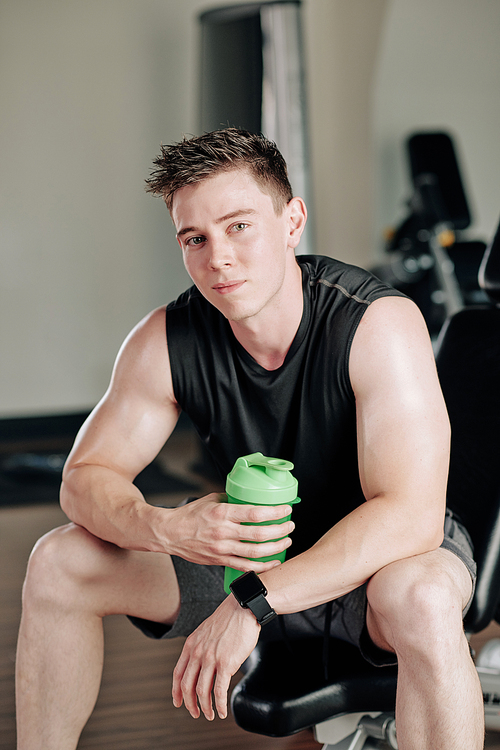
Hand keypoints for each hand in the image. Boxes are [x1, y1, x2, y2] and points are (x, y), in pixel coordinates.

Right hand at [163, 493, 294, 571]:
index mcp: (222, 513)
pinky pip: (246, 567)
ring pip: (256, 552)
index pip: (255, 513)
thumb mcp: (212, 500)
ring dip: (276, 548)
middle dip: (280, 530)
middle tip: (290, 525)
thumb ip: (232, 500)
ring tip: (286, 541)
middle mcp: (223, 531)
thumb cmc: (190, 515)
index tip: (286, 509)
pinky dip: (263, 566)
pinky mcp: (219, 560)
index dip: (275, 512)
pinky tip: (274, 561)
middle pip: (260, 534)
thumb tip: (251, 498)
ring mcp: (222, 548)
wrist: (169, 533)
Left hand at [172, 595, 259, 719]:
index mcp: (191, 645)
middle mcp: (198, 652)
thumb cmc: (229, 619)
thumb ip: (199, 646)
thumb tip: (199, 663)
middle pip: (187, 686)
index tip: (178, 703)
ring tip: (210, 715)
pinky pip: (219, 692)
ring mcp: (211, 658)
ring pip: (202, 692)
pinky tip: (223, 711)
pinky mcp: (226, 664)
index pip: (177, 674)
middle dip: (189, 704)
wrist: (244, 608)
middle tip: (195, 713)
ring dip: (205, 708)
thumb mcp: (205, 631)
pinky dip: (220, 705)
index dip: (176, 692)